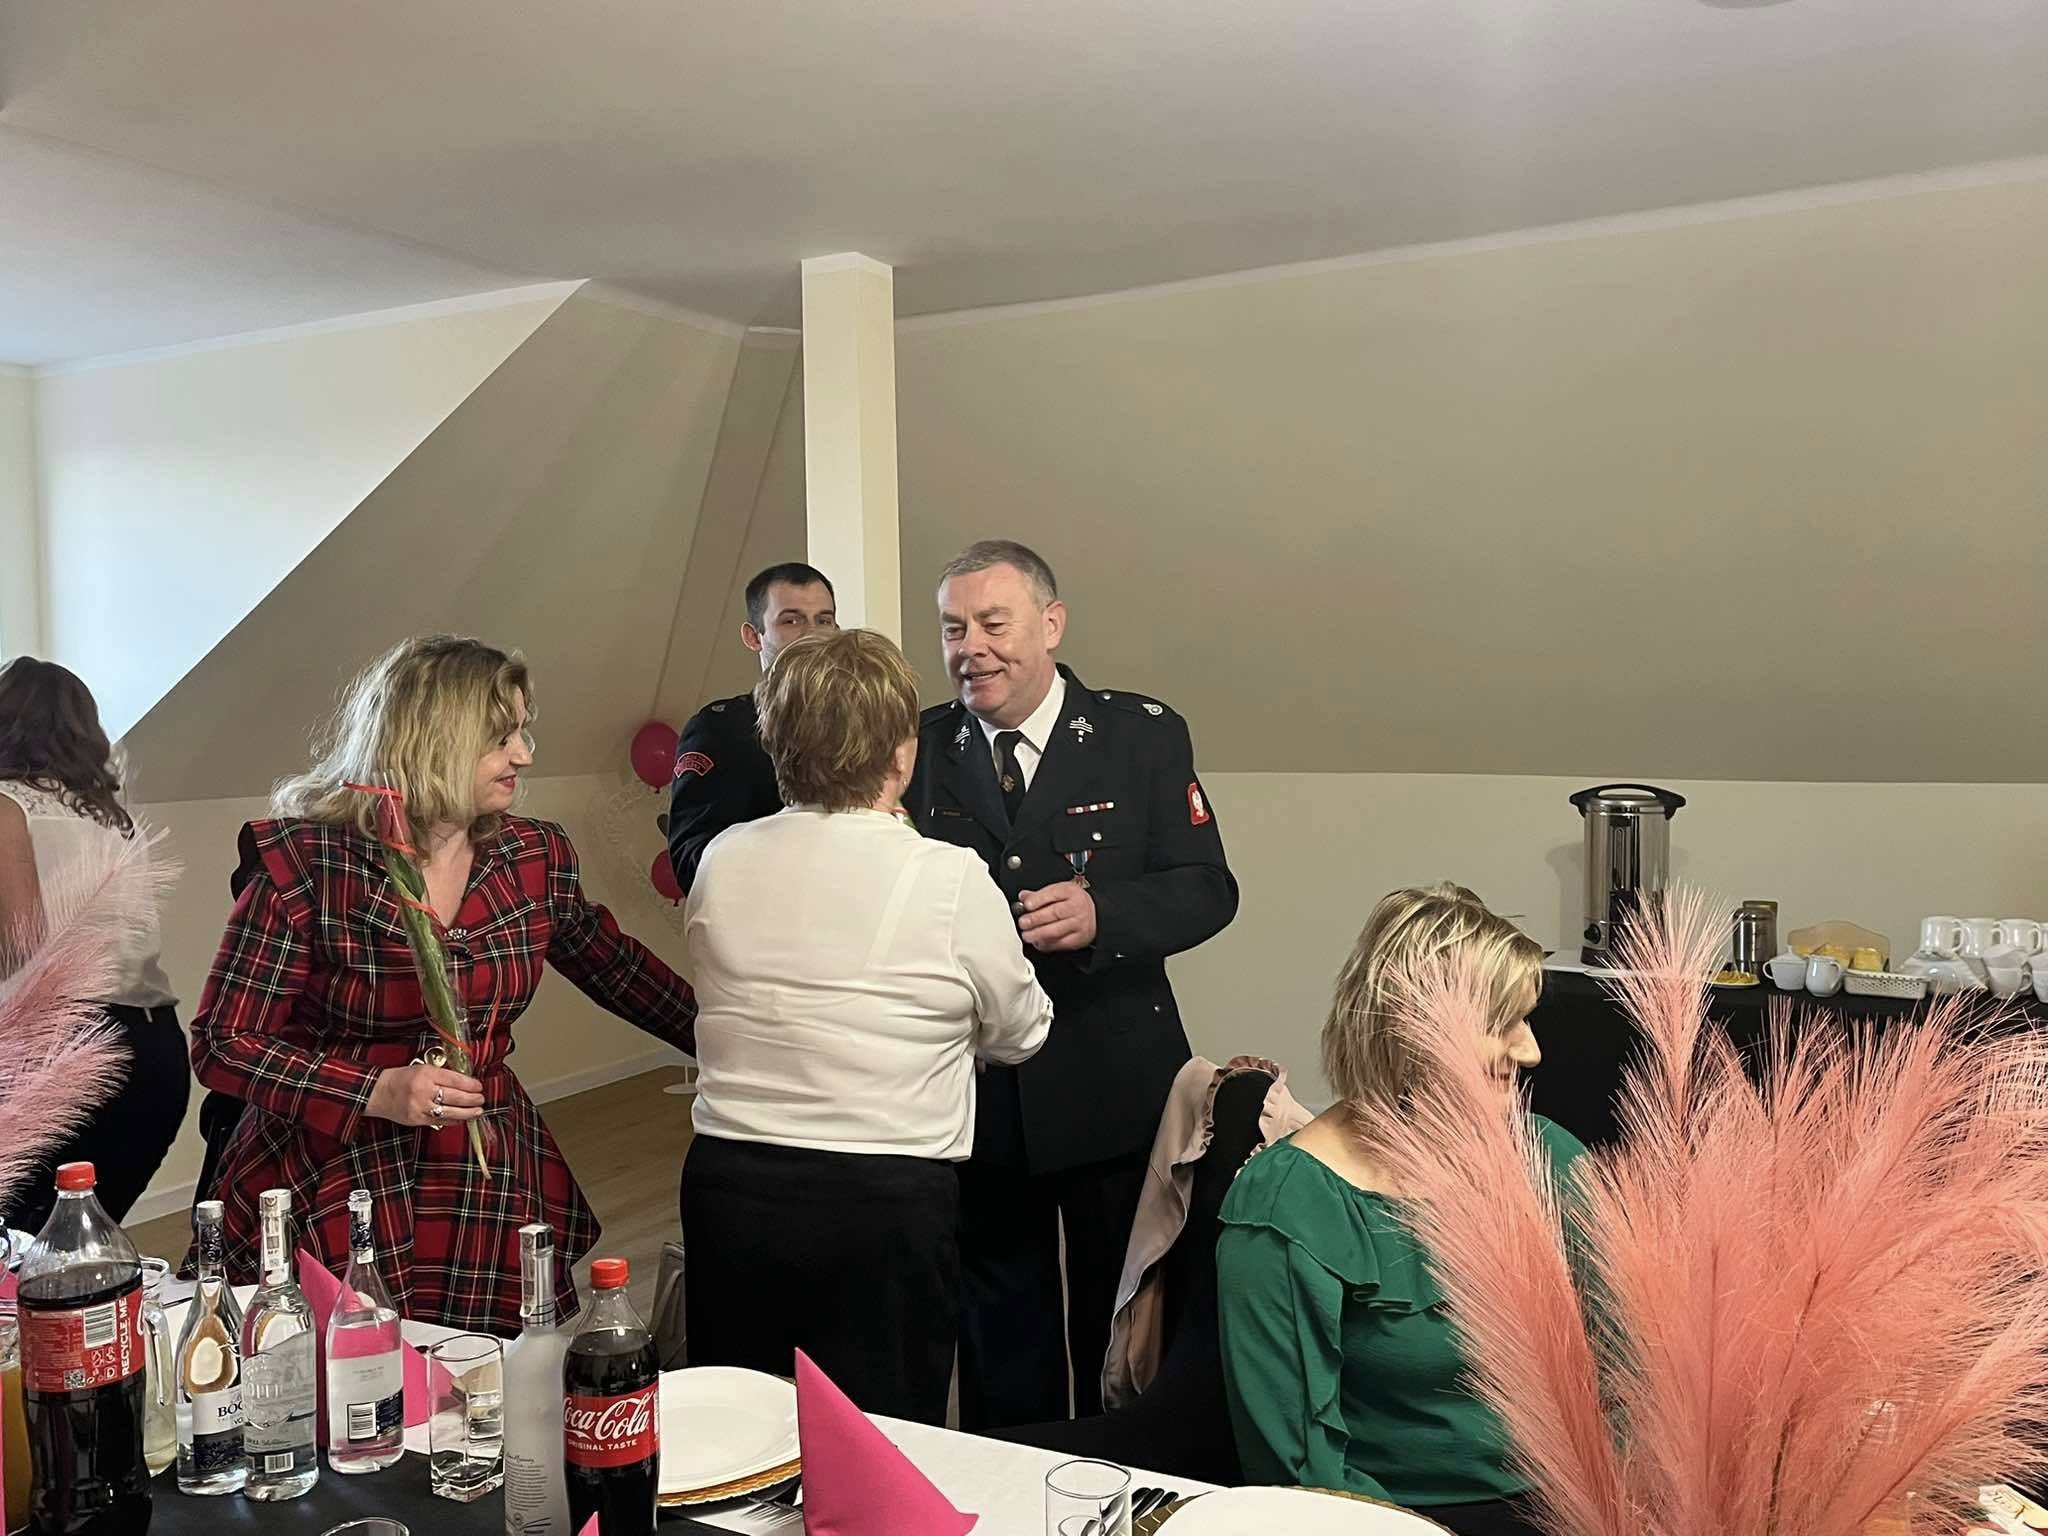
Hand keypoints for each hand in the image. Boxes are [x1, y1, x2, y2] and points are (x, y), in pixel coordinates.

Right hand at [367, 1065, 484, 1127]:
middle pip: (455, 1097)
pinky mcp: (417, 1120)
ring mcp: (420, 1107)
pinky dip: (453, 1120)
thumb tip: (465, 1082)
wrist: (378, 1092)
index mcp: (426, 1074)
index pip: (455, 1079)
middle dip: (472, 1099)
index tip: (479, 1086)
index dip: (471, 1084)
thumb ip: (441, 1075)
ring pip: (450, 1112)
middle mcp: (423, 1090)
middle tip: (481, 1099)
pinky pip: (440, 1121)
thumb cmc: (401, 1078)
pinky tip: (461, 1118)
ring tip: (478, 1111)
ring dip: (467, 1113)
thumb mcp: (422, 1069)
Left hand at [1016, 881, 1097, 952]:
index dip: (1039, 900)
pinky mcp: (1078, 939)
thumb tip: (1024, 897)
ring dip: (1038, 934)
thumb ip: (1040, 895)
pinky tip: (1038, 942)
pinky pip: (1060, 943)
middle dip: (1036, 919)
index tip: (1027, 905)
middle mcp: (1076, 907)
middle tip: (1023, 922)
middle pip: (1055, 913)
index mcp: (1070, 892)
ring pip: (1057, 930)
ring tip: (1027, 935)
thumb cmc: (1074, 902)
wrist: (1096, 915)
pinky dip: (1046, 944)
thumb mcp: (1060, 891)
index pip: (1054, 893)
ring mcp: (1079, 924)